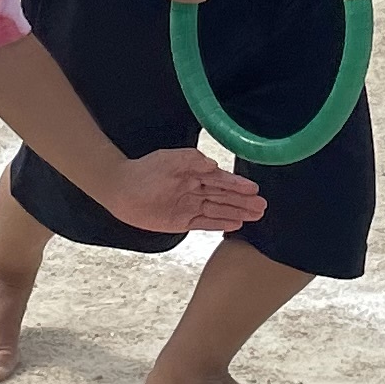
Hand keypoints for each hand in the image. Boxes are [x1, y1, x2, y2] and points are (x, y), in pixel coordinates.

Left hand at [99, 145, 265, 234]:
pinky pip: (205, 223)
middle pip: (224, 197)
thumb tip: (214, 164)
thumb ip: (192, 160)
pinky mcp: (180, 221)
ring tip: (255, 216)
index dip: (238, 185)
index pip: (221, 180)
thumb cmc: (144, 171)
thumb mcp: (169, 159)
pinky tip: (235, 224)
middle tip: (263, 207)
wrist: (121, 188)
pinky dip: (220, 224)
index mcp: (194, 173)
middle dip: (244, 202)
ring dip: (237, 213)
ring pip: (218, 211)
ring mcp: (189, 206)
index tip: (255, 189)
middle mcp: (194, 190)